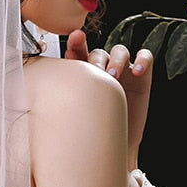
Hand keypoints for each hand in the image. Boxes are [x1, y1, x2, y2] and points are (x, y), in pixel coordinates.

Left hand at [64, 29, 152, 169]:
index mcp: (84, 74)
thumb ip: (64, 97)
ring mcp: (122, 70)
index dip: (77, 43)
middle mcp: (102, 68)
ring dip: (117, 60)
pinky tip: (137, 71)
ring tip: (113, 77)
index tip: (74, 40)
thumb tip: (41, 88)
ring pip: (120, 51)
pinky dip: (142, 60)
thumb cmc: (92, 133)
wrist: (116, 147)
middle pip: (99, 52)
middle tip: (96, 75)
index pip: (79, 51)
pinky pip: (145, 57)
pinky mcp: (141, 76)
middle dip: (97, 61)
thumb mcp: (75, 115)